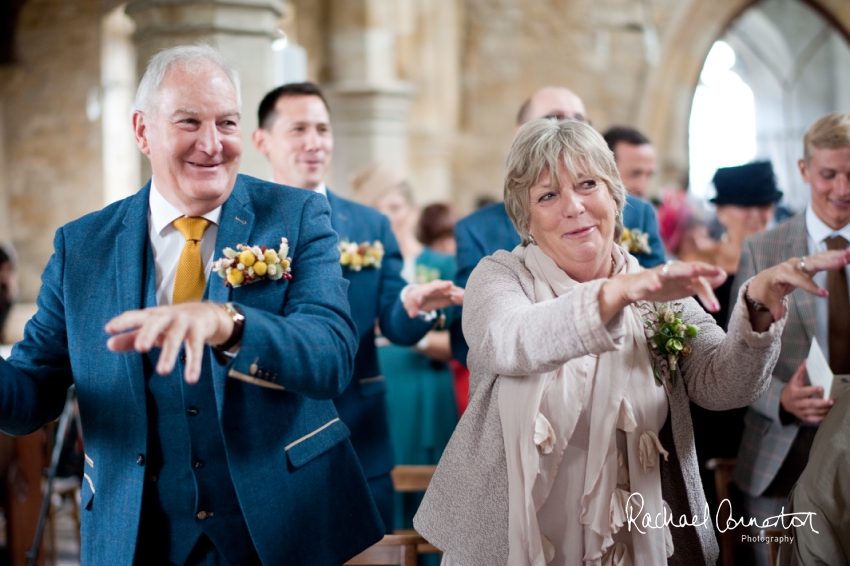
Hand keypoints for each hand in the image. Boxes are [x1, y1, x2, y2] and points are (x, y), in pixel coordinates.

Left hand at [105, 302, 232, 383]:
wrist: (207, 313)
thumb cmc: (172, 324)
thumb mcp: (153, 330)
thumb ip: (131, 337)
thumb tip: (109, 344)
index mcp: (153, 315)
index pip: (136, 316)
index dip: (124, 322)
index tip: (109, 329)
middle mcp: (168, 316)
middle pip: (156, 323)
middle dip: (148, 333)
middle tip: (140, 348)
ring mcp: (185, 322)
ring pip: (176, 337)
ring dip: (170, 353)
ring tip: (162, 371)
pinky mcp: (199, 331)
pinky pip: (196, 348)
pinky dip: (194, 363)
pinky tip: (190, 379)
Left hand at [403, 280, 464, 317]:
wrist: (417, 298)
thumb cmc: (413, 300)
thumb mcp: (409, 304)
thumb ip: (411, 309)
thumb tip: (412, 315)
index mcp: (427, 288)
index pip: (435, 285)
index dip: (442, 285)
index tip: (450, 284)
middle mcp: (438, 289)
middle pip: (448, 289)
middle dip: (456, 291)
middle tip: (464, 294)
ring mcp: (444, 292)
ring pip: (454, 293)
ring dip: (462, 296)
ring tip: (471, 299)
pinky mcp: (448, 298)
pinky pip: (457, 298)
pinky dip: (462, 301)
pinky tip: (470, 303)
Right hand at [601, 261, 726, 320]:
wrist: (633, 287)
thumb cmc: (662, 287)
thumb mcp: (684, 287)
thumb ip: (702, 284)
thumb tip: (723, 276)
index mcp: (683, 274)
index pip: (700, 281)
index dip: (710, 289)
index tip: (719, 299)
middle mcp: (673, 271)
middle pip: (690, 269)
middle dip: (703, 269)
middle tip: (717, 270)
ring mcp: (659, 275)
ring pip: (671, 271)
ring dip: (683, 270)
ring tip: (694, 271)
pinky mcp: (644, 281)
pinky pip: (649, 281)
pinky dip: (653, 282)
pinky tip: (656, 286)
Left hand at [747, 248, 849, 320]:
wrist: (764, 280)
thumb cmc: (764, 289)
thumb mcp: (766, 298)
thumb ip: (773, 306)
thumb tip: (777, 317)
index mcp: (782, 272)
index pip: (798, 279)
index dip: (811, 286)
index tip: (824, 294)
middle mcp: (793, 264)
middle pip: (812, 263)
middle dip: (828, 262)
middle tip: (843, 261)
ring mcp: (801, 262)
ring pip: (820, 258)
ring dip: (836, 256)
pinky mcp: (808, 263)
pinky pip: (823, 259)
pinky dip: (835, 256)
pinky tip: (847, 254)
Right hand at [779, 360, 833, 423]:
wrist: (782, 403)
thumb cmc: (791, 389)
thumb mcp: (794, 380)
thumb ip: (801, 371)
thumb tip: (807, 360)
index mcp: (794, 394)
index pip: (803, 392)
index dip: (811, 390)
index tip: (821, 387)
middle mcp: (797, 404)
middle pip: (810, 404)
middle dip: (821, 403)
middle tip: (831, 400)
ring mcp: (801, 412)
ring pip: (814, 412)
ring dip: (824, 410)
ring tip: (833, 406)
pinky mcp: (804, 418)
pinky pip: (814, 419)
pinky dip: (822, 418)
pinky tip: (829, 414)